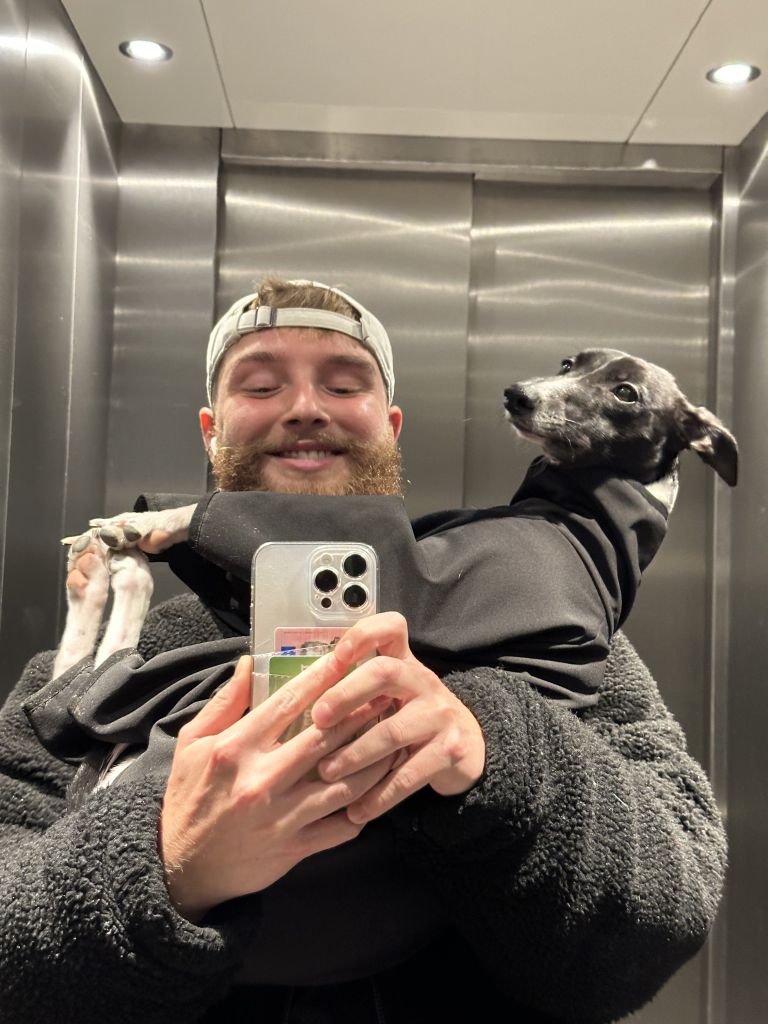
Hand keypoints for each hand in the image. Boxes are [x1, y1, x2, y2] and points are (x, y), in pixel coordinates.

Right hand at [158, 654, 393, 922]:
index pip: (288, 703)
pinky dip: (366, 806)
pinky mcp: (295, 847)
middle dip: (360, 713)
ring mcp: (282, 817)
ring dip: (374, 760)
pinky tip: (381, 786)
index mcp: (236, 749)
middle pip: (325, 739)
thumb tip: (250, 662)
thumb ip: (224, 701)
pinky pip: (342, 826)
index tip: (347, 659)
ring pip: (344, 783)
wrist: (182, 868)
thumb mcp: (192, 743)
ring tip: (395, 738)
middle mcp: (261, 780)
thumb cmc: (189, 798)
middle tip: (386, 693)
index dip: (322, 678)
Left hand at [312, 612, 485, 823]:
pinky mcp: (450, 751)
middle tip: (317, 719)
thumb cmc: (410, 717)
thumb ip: (356, 685)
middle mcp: (424, 682)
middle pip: (385, 672)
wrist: (467, 747)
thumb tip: (296, 691)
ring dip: (354, 754)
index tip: (335, 656)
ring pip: (392, 731)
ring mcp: (440, 716)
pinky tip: (356, 811)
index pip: (391, 628)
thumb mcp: (391, 694)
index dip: (363, 635)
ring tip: (326, 772)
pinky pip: (408, 774)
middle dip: (346, 694)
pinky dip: (379, 796)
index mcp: (404, 663)